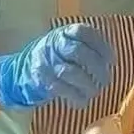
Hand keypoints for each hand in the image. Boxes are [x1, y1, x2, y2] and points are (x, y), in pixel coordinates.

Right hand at [0, 24, 114, 109]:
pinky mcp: (42, 80)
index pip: (84, 32)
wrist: (22, 71)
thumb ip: (85, 47)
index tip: (111, 60)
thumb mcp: (66, 44)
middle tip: (106, 79)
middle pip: (78, 52)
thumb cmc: (54, 58)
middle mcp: (54, 45)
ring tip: (96, 91)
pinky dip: (76, 97)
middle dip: (96, 67)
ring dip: (87, 85)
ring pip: (71, 72)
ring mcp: (47, 62)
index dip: (100, 45)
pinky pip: (62, 89)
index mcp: (64, 33)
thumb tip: (109, 62)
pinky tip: (83, 101)